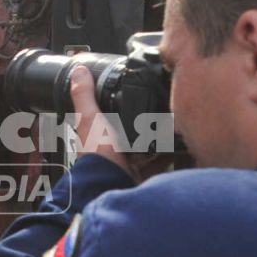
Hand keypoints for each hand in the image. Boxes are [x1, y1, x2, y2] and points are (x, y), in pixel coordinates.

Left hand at [68, 67, 168, 182]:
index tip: (134, 93)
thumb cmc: (99, 156)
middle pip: (132, 129)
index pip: (110, 115)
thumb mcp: (90, 119)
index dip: (120, 104)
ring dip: (159, 136)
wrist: (113, 185)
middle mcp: (113, 148)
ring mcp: (129, 161)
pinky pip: (160, 160)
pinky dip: (169, 153)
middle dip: (146, 120)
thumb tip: (78, 71)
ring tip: (173, 122)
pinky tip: (178, 144)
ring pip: (148, 144)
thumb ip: (84, 96)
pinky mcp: (144, 172)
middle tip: (161, 106)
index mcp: (98, 133)